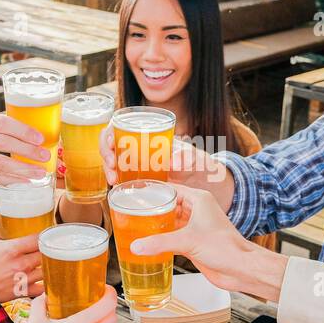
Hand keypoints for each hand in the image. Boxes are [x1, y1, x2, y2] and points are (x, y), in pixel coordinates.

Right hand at [0, 106, 48, 182]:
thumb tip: (29, 131)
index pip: (2, 122)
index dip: (23, 131)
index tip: (41, 139)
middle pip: (2, 142)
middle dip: (27, 151)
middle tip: (45, 157)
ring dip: (20, 169)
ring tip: (38, 173)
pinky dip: (6, 179)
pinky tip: (20, 181)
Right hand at [0, 226, 42, 302]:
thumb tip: (6, 222)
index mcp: (12, 249)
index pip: (38, 238)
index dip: (45, 233)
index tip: (46, 232)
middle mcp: (20, 264)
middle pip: (46, 253)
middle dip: (48, 248)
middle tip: (48, 244)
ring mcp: (23, 279)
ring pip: (47, 270)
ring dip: (48, 264)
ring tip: (46, 259)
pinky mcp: (21, 292)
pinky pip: (42, 288)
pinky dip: (44, 283)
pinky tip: (42, 277)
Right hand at [99, 126, 235, 211]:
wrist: (217, 191)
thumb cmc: (208, 169)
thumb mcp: (200, 161)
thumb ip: (189, 159)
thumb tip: (173, 161)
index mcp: (154, 139)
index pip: (123, 128)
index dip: (110, 135)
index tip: (111, 149)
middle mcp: (144, 152)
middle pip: (114, 146)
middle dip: (106, 156)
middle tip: (111, 171)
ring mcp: (143, 169)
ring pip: (117, 165)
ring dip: (109, 171)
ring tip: (113, 183)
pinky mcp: (145, 187)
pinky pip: (126, 183)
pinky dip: (119, 187)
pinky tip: (117, 194)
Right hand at [129, 184, 286, 301]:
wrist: (240, 269)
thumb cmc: (225, 248)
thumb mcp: (188, 241)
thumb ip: (159, 243)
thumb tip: (136, 246)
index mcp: (199, 199)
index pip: (170, 188)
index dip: (153, 190)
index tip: (135, 192)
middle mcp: (197, 210)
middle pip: (168, 205)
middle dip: (151, 209)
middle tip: (130, 210)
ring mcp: (195, 227)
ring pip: (170, 222)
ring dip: (155, 225)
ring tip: (134, 225)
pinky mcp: (194, 243)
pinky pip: (173, 237)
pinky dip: (161, 239)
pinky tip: (148, 242)